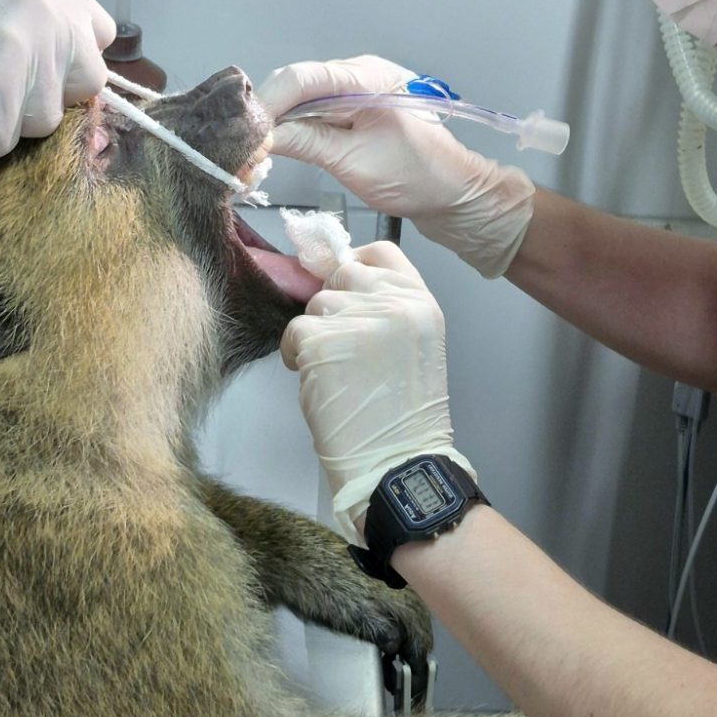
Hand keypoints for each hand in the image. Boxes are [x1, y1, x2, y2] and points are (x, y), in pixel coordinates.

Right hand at [257, 54, 535, 276]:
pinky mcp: (355, 109)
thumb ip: (306, 143)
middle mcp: (360, 74)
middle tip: (241, 147)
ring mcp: (358, 90)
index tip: (241, 133)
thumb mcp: (355, 163)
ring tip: (253, 151)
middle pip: (297, 84)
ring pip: (302, 97)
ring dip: (277, 122)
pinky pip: (315, 110)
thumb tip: (260, 137)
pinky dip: (294, 128)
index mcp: (366, 77)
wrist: (457, 194)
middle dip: (266, 114)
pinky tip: (277, 147)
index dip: (267, 104)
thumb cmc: (418, 178)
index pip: (302, 78)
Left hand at [281, 240, 475, 543]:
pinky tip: (318, 381)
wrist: (396, 464)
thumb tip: (335, 279)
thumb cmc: (403, 415)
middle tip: (343, 346)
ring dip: (315, 334)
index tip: (346, 290)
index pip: (380, 252)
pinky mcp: (323, 342)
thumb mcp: (413, 344)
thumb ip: (386, 307)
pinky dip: (296, 356)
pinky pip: (293, 331)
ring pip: (316, 303)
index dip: (355, 265)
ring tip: (337, 372)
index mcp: (422, 302)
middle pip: (342, 273)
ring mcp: (359, 320)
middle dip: (334, 304)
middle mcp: (395, 303)